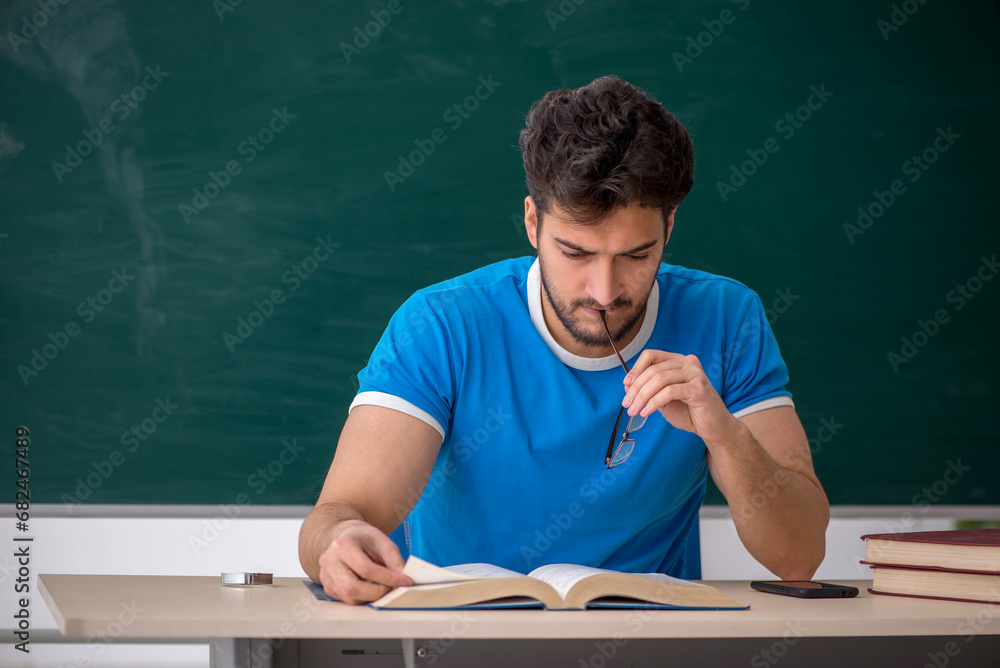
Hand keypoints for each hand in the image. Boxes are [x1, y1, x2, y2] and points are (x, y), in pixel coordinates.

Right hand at [317, 519, 411, 604]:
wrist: (346, 539)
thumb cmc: (364, 540)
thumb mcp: (383, 541)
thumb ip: (395, 560)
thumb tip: (404, 580)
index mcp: (343, 545)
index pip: (365, 568)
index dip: (387, 578)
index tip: (404, 581)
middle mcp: (329, 561)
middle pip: (352, 587)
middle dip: (377, 592)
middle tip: (391, 588)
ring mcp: (326, 576)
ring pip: (349, 598)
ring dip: (370, 597)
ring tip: (382, 587)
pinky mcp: (328, 588)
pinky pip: (347, 600)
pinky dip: (363, 598)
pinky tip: (370, 587)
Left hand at [622, 350, 740, 446]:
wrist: (713, 427)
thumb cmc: (689, 412)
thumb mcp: (664, 399)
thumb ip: (649, 390)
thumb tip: (627, 385)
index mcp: (679, 361)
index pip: (651, 355)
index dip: (636, 369)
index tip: (625, 385)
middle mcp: (688, 363)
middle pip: (653, 369)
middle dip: (636, 388)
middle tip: (627, 404)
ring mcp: (695, 374)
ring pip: (659, 379)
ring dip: (642, 397)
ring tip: (634, 411)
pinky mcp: (699, 389)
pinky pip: (669, 392)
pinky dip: (653, 403)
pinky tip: (646, 412)